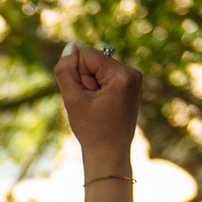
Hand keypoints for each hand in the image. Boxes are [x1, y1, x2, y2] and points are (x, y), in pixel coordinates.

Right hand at [53, 40, 142, 167]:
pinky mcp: (133, 84)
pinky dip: (101, 88)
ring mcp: (135, 78)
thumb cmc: (91, 130)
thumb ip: (65, 70)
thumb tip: (71, 47)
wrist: (110, 154)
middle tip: (93, 105)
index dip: (79, 75)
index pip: (87, 54)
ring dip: (93, 85)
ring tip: (99, 107)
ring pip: (100, 67)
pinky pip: (107, 75)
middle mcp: (133, 72)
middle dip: (87, 80)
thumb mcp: (72, 99)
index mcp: (122, 75)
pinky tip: (105, 106)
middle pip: (94, 60)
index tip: (87, 97)